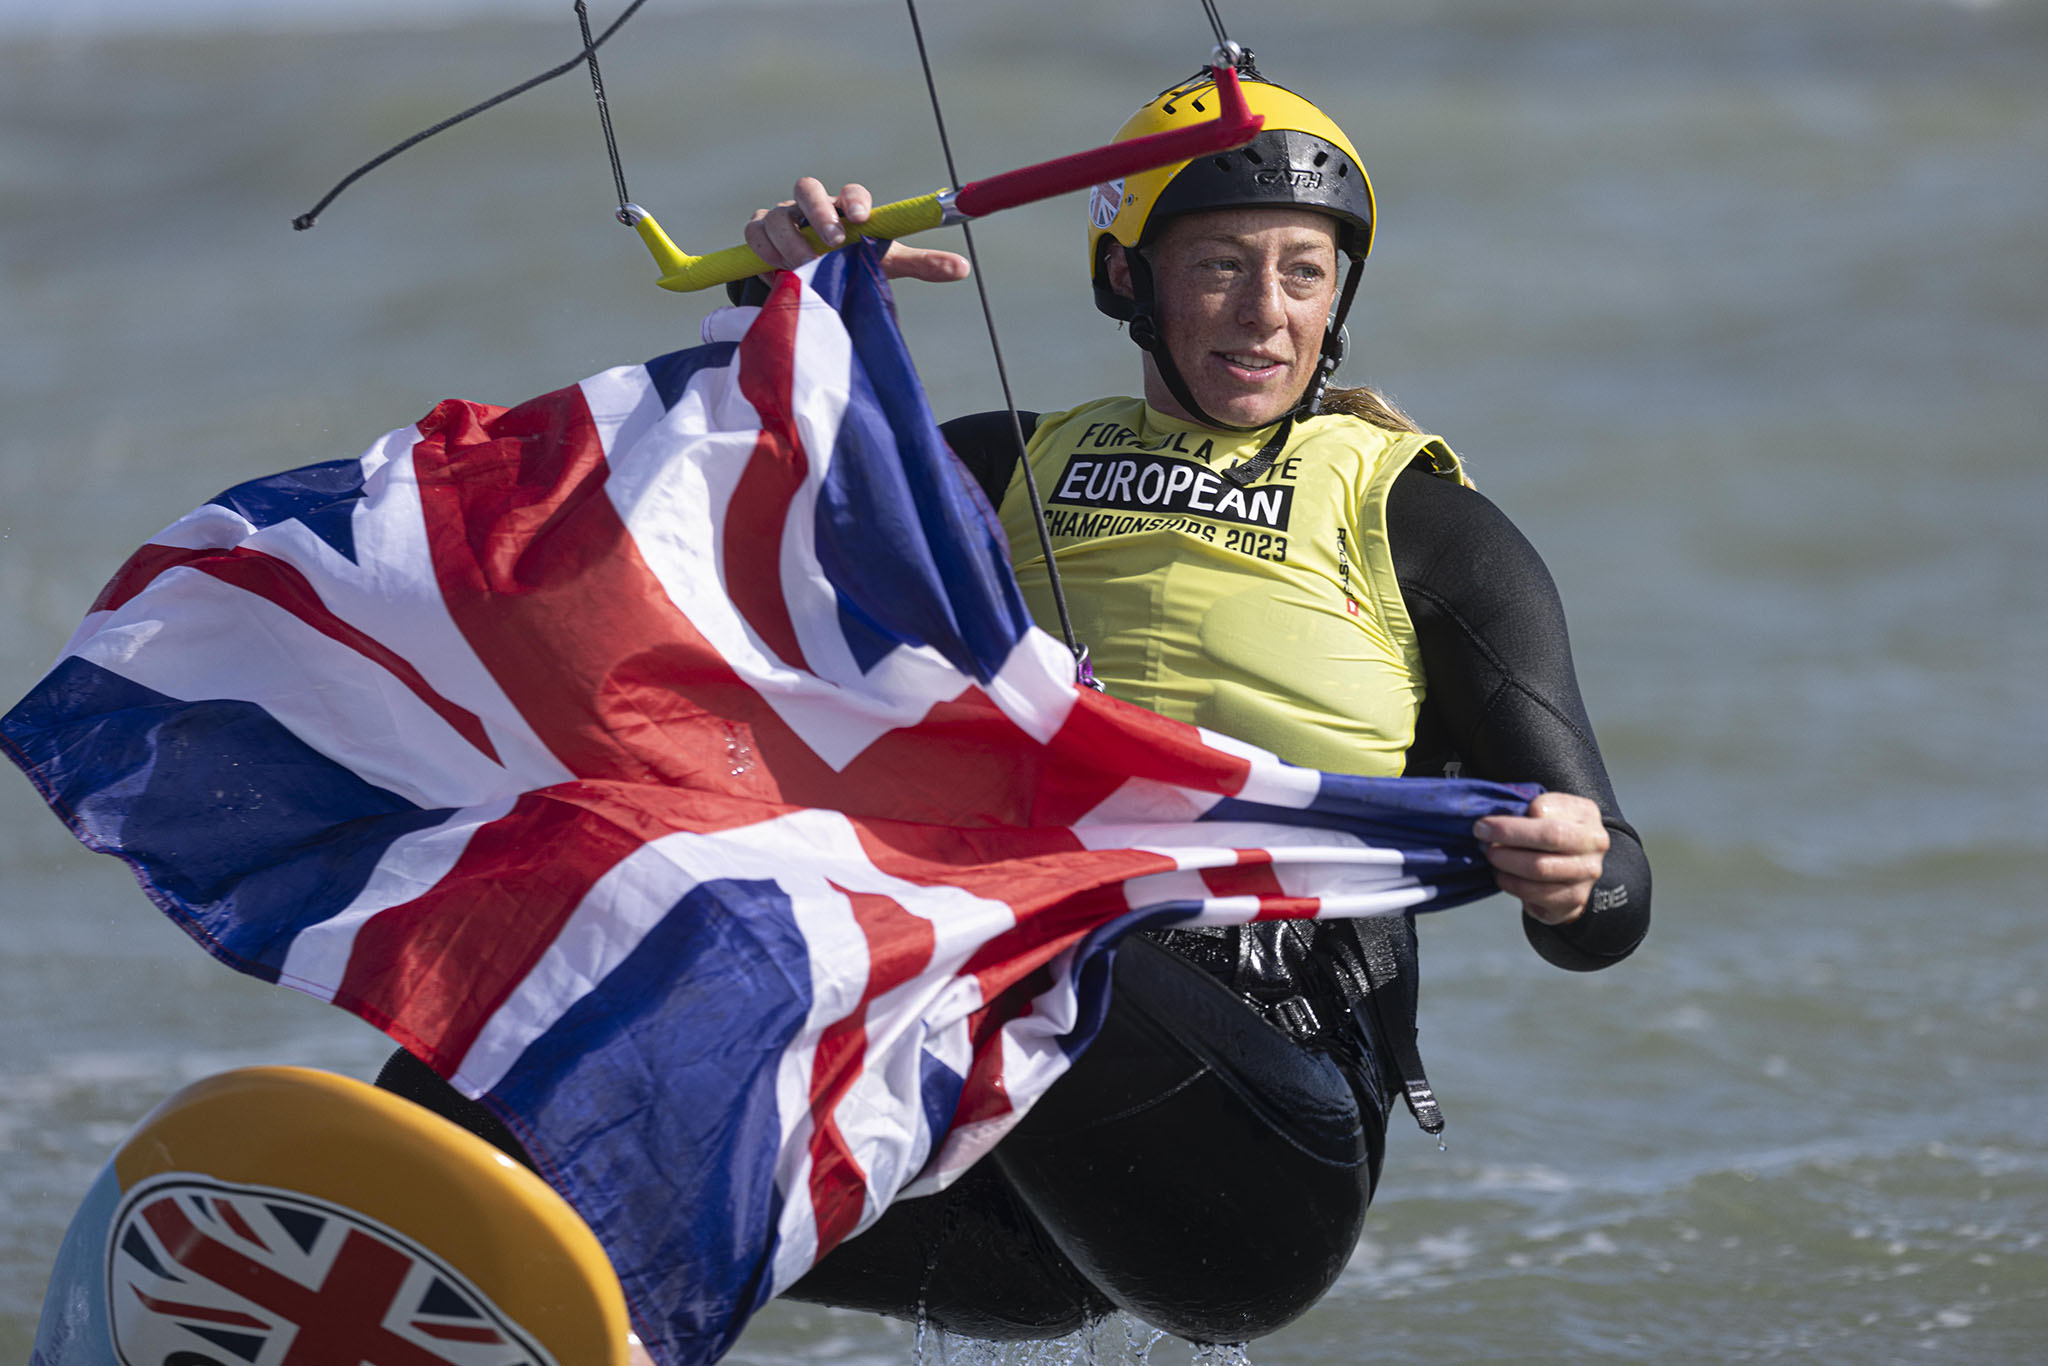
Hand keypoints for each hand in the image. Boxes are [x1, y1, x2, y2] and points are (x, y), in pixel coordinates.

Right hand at [744, 178, 971, 283]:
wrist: (811, 277)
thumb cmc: (852, 261)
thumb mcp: (886, 263)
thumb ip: (922, 263)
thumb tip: (963, 268)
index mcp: (845, 208)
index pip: (851, 193)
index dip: (855, 200)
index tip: (863, 218)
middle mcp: (812, 207)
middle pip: (807, 188)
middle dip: (819, 214)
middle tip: (832, 242)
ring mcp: (781, 219)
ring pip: (775, 216)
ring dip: (789, 243)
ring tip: (802, 268)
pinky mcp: (757, 236)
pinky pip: (753, 236)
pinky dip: (764, 253)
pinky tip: (777, 274)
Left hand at [1473, 791, 1609, 925]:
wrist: (1572, 872)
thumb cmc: (1549, 835)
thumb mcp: (1544, 813)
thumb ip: (1524, 809)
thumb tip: (1491, 818)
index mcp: (1585, 812)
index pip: (1546, 808)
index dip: (1513, 816)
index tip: (1487, 820)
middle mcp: (1594, 842)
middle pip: (1550, 835)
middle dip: (1508, 834)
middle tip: (1481, 833)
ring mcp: (1588, 872)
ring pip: (1540, 867)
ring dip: (1507, 861)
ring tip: (1490, 855)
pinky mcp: (1575, 898)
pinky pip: (1536, 892)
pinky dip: (1511, 883)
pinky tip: (1501, 875)